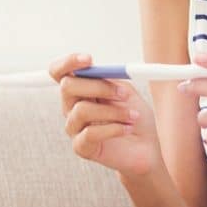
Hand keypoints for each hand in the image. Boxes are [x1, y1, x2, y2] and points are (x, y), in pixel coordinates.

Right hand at [48, 53, 160, 178]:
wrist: (146, 147)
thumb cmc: (134, 116)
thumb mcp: (126, 91)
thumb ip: (109, 78)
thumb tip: (97, 69)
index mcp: (80, 89)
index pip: (59, 72)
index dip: (68, 62)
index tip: (89, 59)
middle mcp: (71, 107)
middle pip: (67, 86)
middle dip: (99, 86)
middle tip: (123, 93)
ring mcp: (74, 128)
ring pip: (82, 110)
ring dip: (113, 111)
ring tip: (132, 116)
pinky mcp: (81, 147)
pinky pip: (90, 133)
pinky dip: (114, 128)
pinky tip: (127, 129)